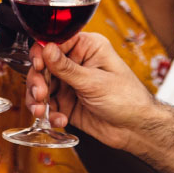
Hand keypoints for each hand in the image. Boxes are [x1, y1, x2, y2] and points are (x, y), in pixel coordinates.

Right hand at [27, 32, 155, 150]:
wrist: (136, 130)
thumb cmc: (128, 99)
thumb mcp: (94, 82)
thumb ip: (66, 68)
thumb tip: (46, 49)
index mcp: (87, 48)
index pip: (55, 42)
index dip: (41, 53)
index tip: (37, 66)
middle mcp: (76, 63)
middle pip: (43, 65)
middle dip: (38, 81)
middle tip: (40, 94)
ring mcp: (70, 83)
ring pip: (42, 86)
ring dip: (38, 99)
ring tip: (42, 111)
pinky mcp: (67, 103)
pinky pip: (48, 105)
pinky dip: (49, 113)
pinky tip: (59, 119)